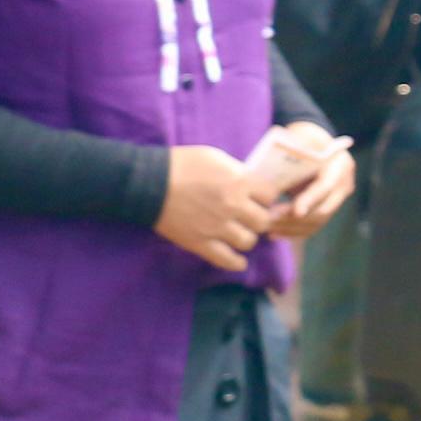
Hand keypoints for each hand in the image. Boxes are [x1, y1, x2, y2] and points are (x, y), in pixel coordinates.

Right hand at [155, 143, 277, 270]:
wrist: (149, 183)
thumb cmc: (182, 164)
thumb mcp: (215, 158)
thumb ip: (237, 171)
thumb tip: (251, 182)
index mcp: (239, 182)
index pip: (271, 195)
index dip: (265, 196)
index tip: (258, 197)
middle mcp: (233, 207)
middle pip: (263, 221)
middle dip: (258, 218)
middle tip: (249, 216)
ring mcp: (218, 228)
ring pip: (248, 242)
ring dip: (246, 237)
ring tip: (238, 233)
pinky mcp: (201, 244)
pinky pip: (227, 261)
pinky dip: (236, 262)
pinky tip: (237, 259)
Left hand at [248, 122, 355, 239]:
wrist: (313, 142)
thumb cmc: (304, 137)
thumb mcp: (301, 138)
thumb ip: (294, 153)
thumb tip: (275, 170)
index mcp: (340, 165)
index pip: (326, 186)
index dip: (310, 200)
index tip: (294, 211)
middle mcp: (343, 185)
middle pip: (322, 210)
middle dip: (295, 218)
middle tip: (269, 218)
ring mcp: (337, 200)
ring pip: (316, 223)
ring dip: (291, 228)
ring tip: (268, 228)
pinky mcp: (326, 209)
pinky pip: (312, 226)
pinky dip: (293, 231)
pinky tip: (274, 233)